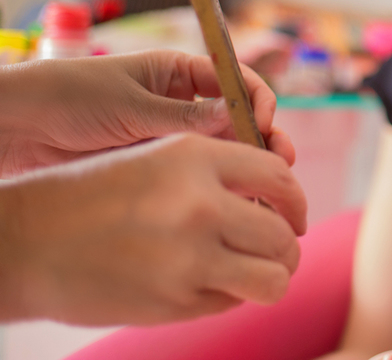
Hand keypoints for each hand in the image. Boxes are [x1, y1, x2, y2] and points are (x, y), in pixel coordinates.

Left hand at [0, 51, 295, 176]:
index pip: (236, 81)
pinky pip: (199, 175)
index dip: (257, 100)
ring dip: (249, 165)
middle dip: (265, 137)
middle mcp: (183, 104)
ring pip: (224, 150)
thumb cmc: (70, 99)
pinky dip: (221, 187)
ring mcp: (172, 137)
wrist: (18, 129)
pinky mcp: (158, 167)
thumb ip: (186, 117)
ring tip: (265, 185)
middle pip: (239, 119)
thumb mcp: (132, 106)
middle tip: (280, 161)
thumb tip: (239, 121)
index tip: (263, 123)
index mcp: (180, 73)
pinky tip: (234, 201)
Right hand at [0, 131, 306, 324]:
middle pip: (283, 234)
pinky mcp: (174, 301)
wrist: (28, 241)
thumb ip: (218, 172)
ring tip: (260, 274)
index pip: (279, 176)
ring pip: (273, 277)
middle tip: (276, 251)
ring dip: (274, 278)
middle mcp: (200, 205)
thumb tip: (279, 197)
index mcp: (196, 158)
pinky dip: (231, 295)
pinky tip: (208, 284)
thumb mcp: (157, 158)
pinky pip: (232, 300)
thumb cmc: (94, 196)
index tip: (293, 215)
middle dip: (287, 247)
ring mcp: (189, 257)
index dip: (296, 200)